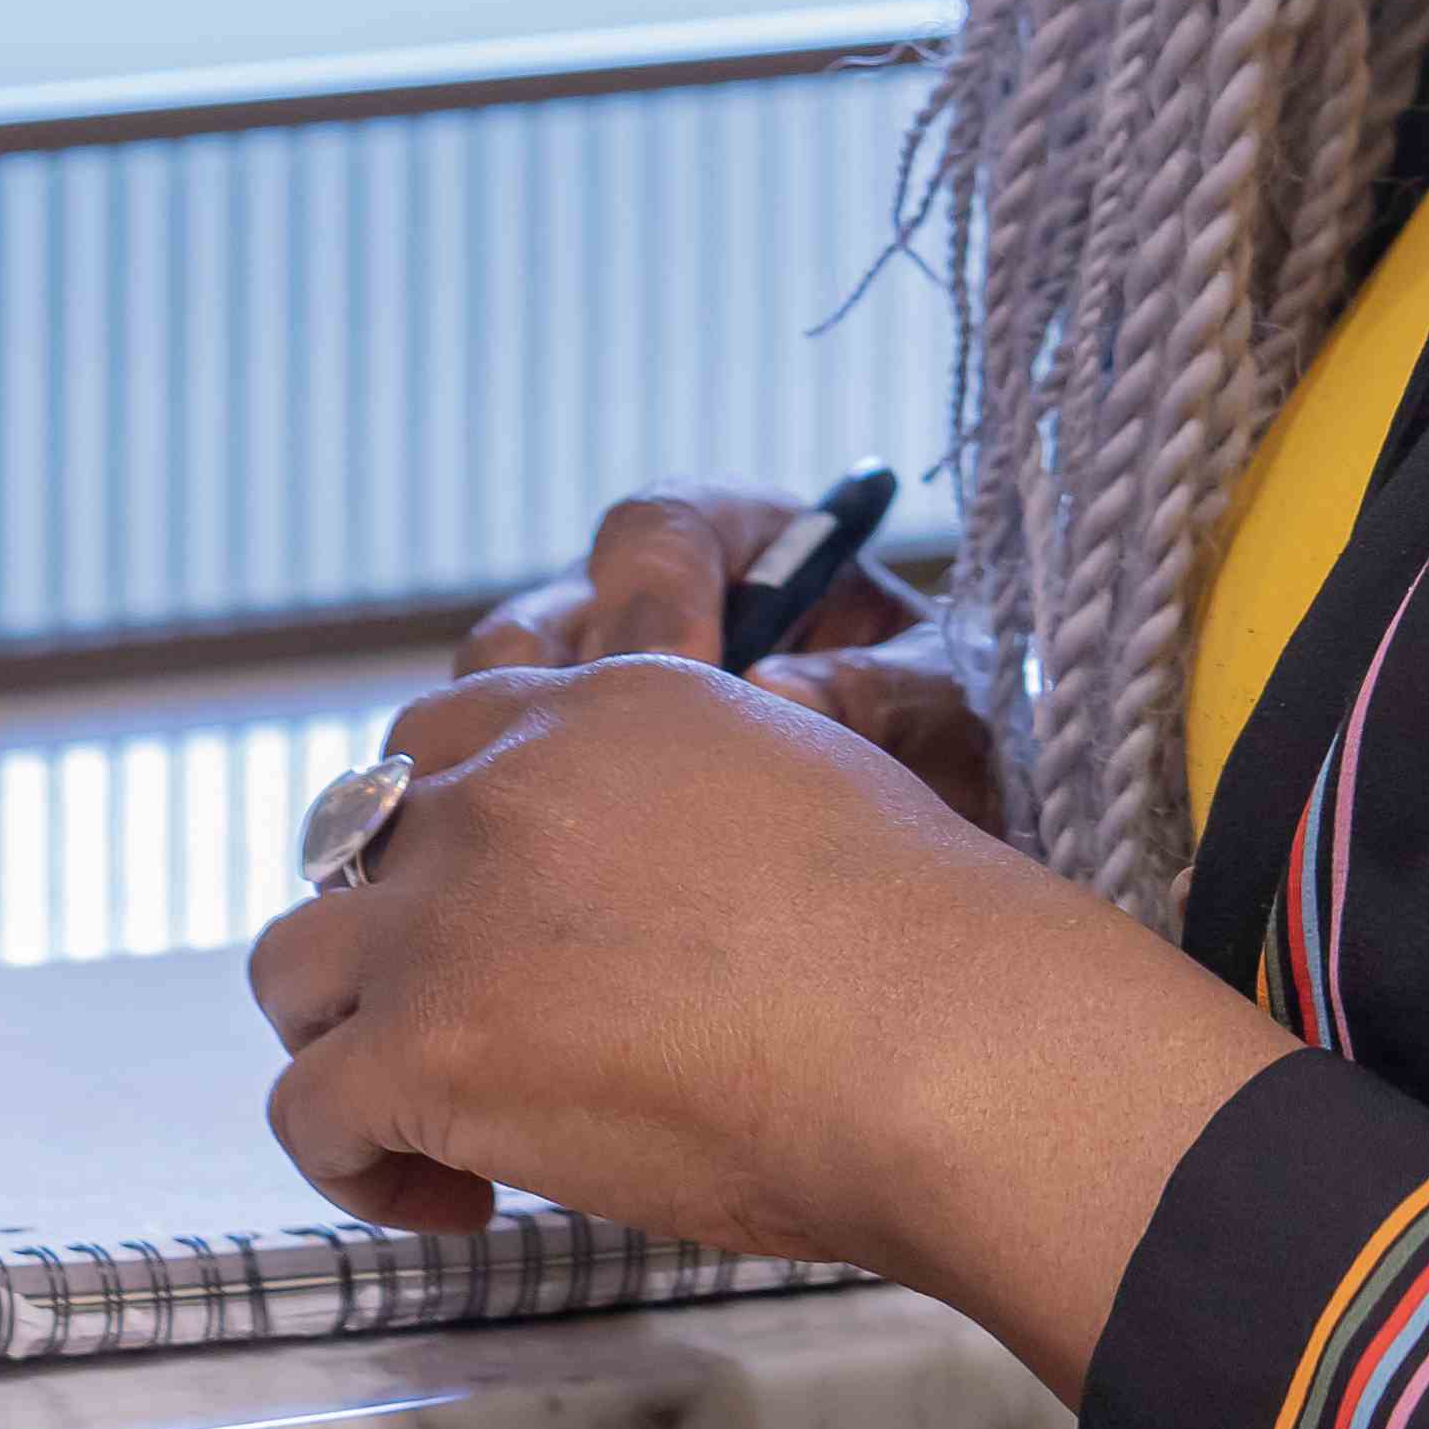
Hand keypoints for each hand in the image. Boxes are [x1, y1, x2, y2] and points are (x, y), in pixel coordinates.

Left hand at [246, 655, 1286, 1404]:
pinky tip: (457, 1201)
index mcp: (605, 703)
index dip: (445, 837)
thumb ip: (683, 804)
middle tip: (460, 1018)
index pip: (444, 737)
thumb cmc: (917, 946)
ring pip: (294, 966)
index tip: (493, 920)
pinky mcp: (423, 1044)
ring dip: (348, 1040)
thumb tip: (650, 886)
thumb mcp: (796, 783)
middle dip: (385, 931)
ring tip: (430, 1118)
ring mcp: (449, 913)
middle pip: (348, 838)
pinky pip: (308, 1108)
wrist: (937, 1038)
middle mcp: (505, 785)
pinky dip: (358, 1166)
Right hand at [453, 482, 994, 829]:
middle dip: (561, 697)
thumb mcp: (940, 709)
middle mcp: (637, 609)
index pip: (657, 528)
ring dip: (515, 772)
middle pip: (537, 620)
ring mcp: (579, 699)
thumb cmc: (932, 740)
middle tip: (616, 781)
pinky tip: (568, 899)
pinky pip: (490, 795)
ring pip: (488, 712)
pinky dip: (510, 836)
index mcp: (738, 543)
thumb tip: (780, 687)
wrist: (918, 852)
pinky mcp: (550, 783)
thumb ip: (883, 689)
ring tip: (588, 849)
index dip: (656, 597)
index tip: (691, 673)